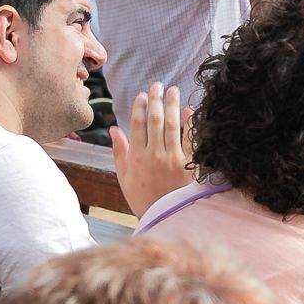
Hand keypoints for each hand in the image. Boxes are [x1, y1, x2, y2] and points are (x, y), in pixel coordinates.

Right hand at [110, 83, 194, 217]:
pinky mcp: (188, 165)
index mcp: (136, 157)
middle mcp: (154, 155)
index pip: (137, 125)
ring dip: (173, 105)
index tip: (141, 95)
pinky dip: (190, 124)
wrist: (164, 218)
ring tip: (173, 90)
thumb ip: (119, 152)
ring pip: (172, 126)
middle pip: (155, 121)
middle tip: (158, 85)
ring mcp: (172, 159)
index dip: (139, 108)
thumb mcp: (125, 177)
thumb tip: (113, 129)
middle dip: (156, 100)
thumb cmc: (143, 198)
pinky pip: (190, 140)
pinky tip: (190, 110)